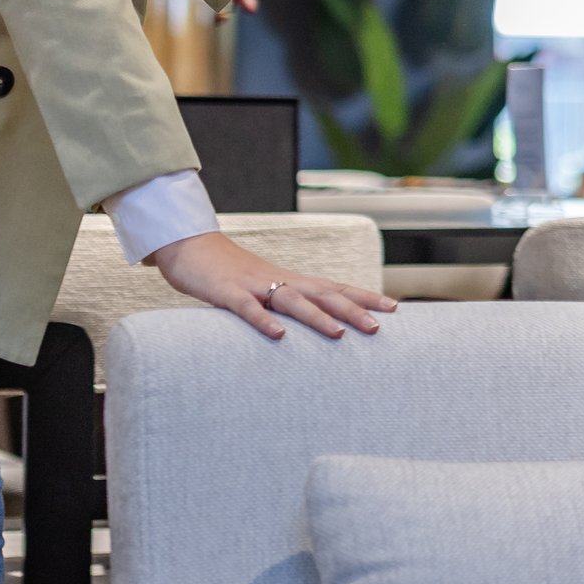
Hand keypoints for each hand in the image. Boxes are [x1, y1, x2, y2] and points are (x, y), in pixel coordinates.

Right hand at [150, 229, 397, 340]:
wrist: (190, 247)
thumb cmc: (230, 273)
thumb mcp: (264, 288)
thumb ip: (286, 304)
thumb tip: (311, 325)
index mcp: (291, 280)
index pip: (334, 287)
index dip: (363, 297)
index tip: (394, 307)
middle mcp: (279, 279)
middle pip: (323, 293)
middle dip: (352, 309)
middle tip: (379, 327)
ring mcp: (254, 285)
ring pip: (292, 300)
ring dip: (317, 317)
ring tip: (339, 333)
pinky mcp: (228, 293)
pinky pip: (248, 308)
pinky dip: (264, 321)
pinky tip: (279, 335)